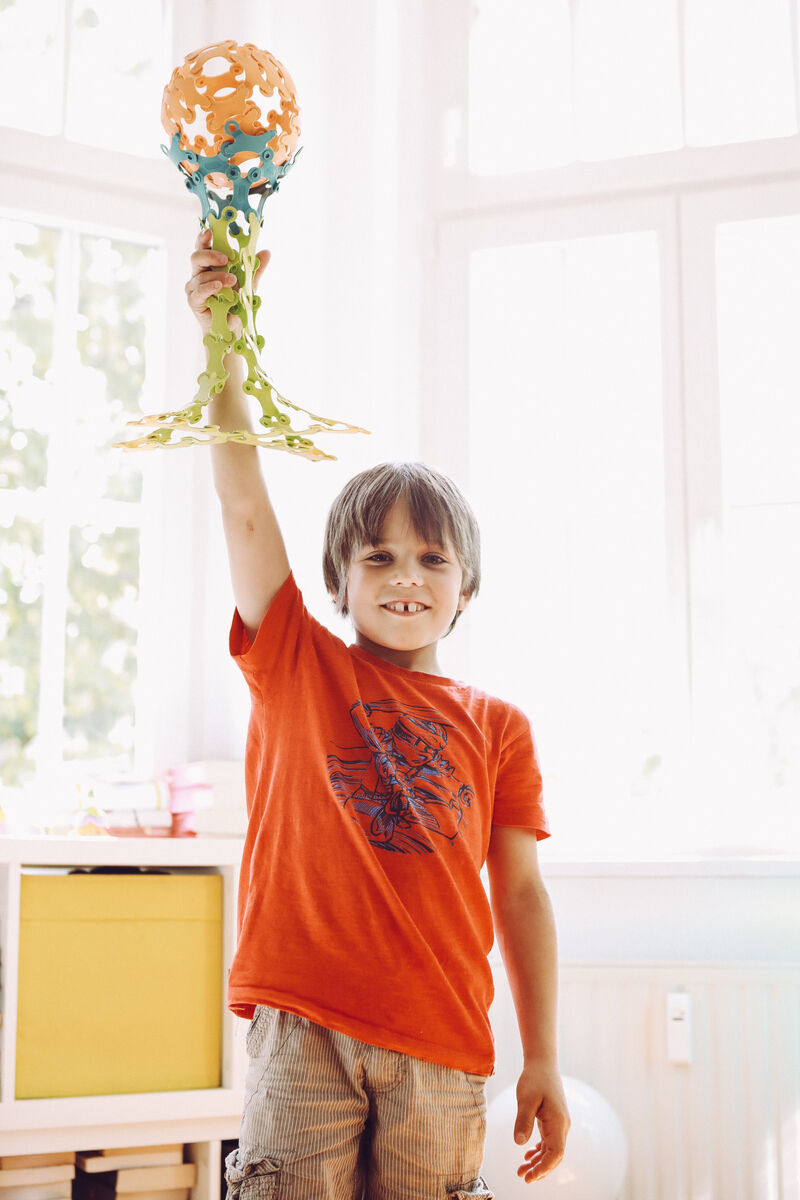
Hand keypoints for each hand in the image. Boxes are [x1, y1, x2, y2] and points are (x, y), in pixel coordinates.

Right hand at [185, 227, 269, 336]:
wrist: (232, 329)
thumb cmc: (236, 304)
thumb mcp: (249, 285)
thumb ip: (255, 269)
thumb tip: (267, 252)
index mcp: (209, 265)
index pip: (203, 247)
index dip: (203, 237)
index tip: (210, 231)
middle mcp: (199, 273)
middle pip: (197, 256)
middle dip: (211, 254)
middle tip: (227, 259)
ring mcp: (194, 287)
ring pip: (201, 275)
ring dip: (218, 276)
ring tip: (233, 281)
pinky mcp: (193, 300)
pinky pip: (199, 290)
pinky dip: (209, 287)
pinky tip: (219, 287)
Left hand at [513, 1062, 569, 1183]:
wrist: (543, 1063)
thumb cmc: (535, 1078)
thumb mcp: (526, 1098)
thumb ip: (523, 1120)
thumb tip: (519, 1143)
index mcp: (558, 1122)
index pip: (556, 1153)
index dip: (544, 1168)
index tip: (530, 1176)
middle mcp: (562, 1125)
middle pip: (554, 1156)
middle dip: (540, 1169)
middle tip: (523, 1177)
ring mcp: (558, 1124)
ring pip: (551, 1150)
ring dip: (538, 1162)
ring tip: (521, 1171)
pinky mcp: (553, 1120)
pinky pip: (548, 1141)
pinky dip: (539, 1151)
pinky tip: (527, 1155)